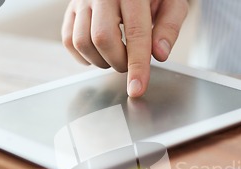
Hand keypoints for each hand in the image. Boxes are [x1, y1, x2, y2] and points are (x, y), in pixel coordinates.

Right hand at [62, 0, 188, 96]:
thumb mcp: (172, 4)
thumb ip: (169, 27)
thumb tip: (159, 55)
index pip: (135, 34)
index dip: (137, 65)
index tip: (136, 89)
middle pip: (102, 39)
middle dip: (119, 62)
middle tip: (131, 62)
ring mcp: (82, 0)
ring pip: (82, 42)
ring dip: (101, 61)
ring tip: (117, 56)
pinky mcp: (70, 9)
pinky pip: (69, 40)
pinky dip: (85, 57)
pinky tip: (101, 53)